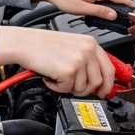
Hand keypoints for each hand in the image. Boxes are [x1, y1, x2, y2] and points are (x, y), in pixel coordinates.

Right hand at [0, 26, 116, 96]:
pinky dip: (57, 87)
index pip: (109, 68)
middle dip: (86, 90)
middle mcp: (87, 50)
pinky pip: (67, 89)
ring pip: (83, 88)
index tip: (104, 91)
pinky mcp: (69, 71)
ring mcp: (79, 60)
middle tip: (76, 91)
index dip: (108, 84)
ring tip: (57, 77)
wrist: (24, 43)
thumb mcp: (72, 45)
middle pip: (98, 81)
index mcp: (90, 43)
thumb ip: (86, 59)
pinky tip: (50, 77)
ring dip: (68, 88)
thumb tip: (96, 79)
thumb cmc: (42, 44)